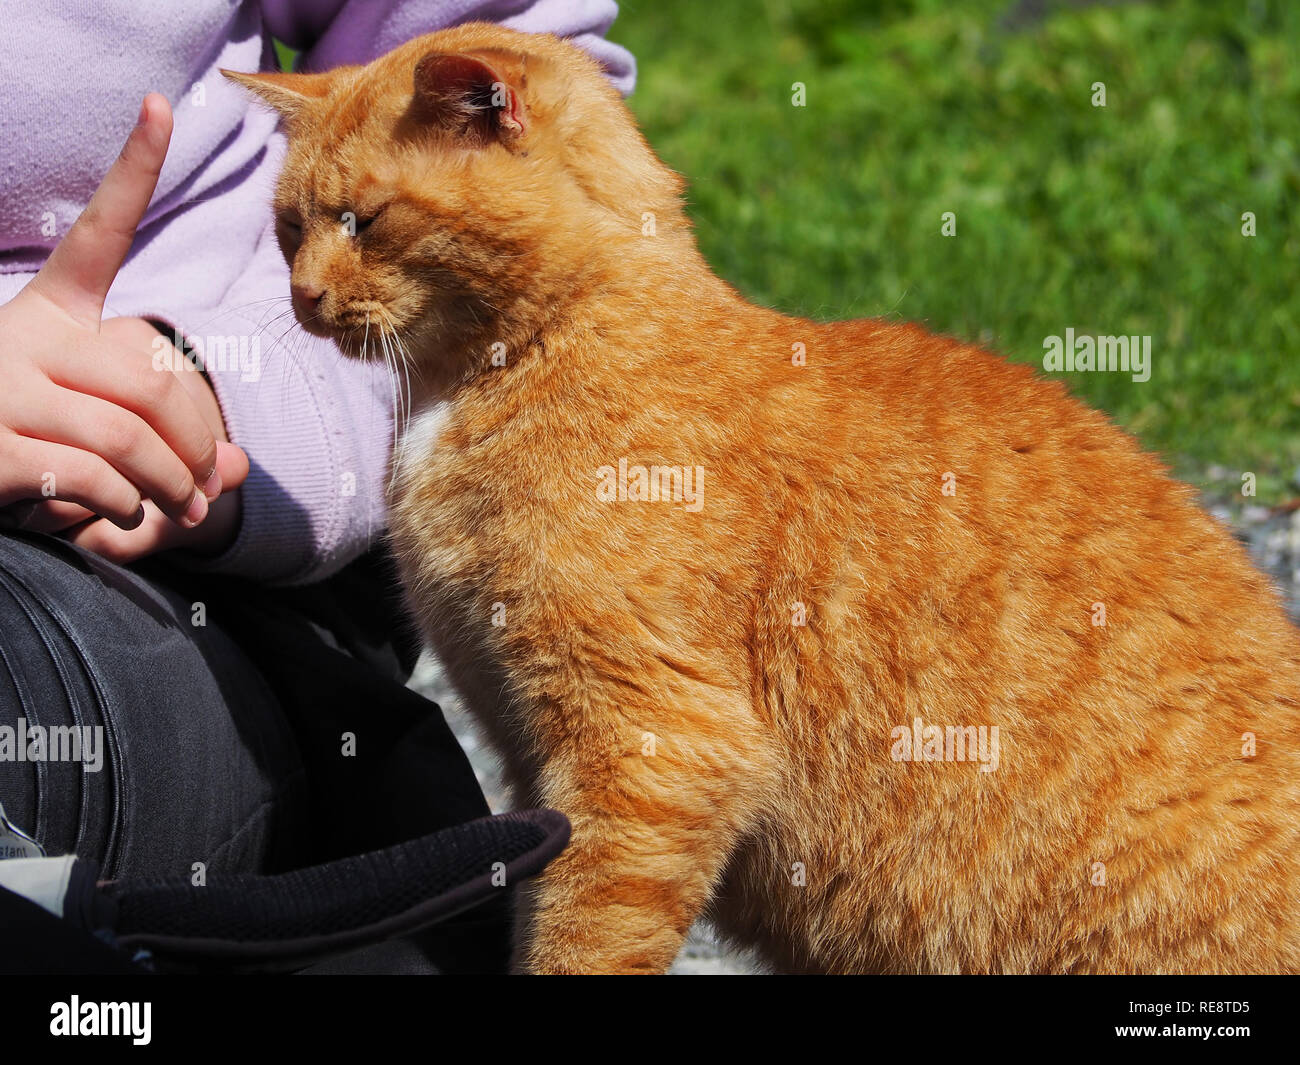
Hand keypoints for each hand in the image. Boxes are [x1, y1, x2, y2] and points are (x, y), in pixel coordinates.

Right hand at [0, 93, 248, 562]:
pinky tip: (123, 516)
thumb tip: (241, 472)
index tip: (162, 107)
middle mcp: (25, 336)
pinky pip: (93, 479)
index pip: (99, 233)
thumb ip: (173, 439)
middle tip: (213, 487)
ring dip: (173, 486)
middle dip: (199, 445)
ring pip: (129, 438)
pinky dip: (126, 508)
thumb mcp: (104, 426)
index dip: (133, 170)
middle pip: (153, 381)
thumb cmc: (36, 440)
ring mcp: (3, 388)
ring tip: (184, 510)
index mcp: (53, 311)